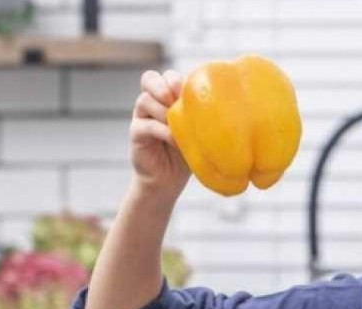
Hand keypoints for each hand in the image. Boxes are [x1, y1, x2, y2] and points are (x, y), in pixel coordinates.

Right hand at [129, 69, 190, 194]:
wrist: (169, 180)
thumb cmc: (187, 152)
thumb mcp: (197, 131)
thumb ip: (201, 115)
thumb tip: (226, 105)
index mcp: (167, 98)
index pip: (167, 76)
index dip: (177, 80)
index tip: (191, 95)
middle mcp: (152, 103)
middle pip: (150, 78)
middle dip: (164, 86)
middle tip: (176, 100)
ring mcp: (141, 117)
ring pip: (145, 100)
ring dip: (164, 110)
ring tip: (178, 126)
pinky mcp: (136, 133)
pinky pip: (146, 125)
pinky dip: (163, 131)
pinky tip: (175, 140)